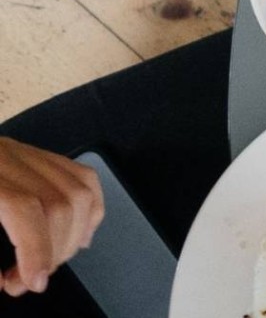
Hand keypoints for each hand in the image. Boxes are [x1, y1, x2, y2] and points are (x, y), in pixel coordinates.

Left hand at [0, 137, 102, 295]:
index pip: (24, 207)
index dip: (36, 249)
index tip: (32, 282)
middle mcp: (4, 156)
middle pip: (58, 202)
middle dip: (53, 251)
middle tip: (28, 280)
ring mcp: (23, 152)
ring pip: (79, 191)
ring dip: (73, 237)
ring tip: (48, 261)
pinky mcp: (35, 155)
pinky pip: (82, 178)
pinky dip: (88, 211)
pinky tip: (74, 235)